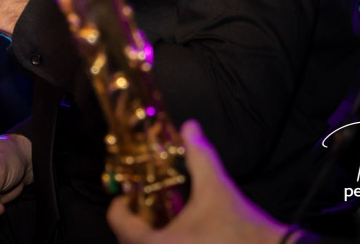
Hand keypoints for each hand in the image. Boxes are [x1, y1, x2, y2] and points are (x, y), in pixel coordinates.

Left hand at [106, 120, 287, 243]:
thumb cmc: (241, 228)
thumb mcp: (216, 188)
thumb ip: (199, 156)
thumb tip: (189, 127)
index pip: (118, 222)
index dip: (123, 201)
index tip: (134, 190)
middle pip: (130, 238)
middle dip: (139, 217)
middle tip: (150, 199)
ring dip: (152, 232)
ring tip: (167, 214)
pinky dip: (168, 240)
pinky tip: (186, 232)